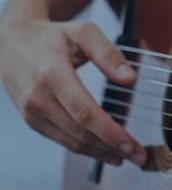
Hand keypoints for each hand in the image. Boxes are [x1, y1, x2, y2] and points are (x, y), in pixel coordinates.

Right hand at [0, 18, 146, 166]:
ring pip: (71, 141)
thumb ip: (108, 53)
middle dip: (112, 148)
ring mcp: (32, 113)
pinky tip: (104, 148)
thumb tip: (131, 79)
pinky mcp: (32, 120)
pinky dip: (85, 147)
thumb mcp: (83, 32)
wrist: (12, 42)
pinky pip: (61, 139)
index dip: (111, 133)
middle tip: (139, 156)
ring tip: (125, 156)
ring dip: (100, 153)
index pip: (85, 113)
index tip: (133, 146)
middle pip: (80, 133)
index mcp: (52, 74)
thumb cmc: (52, 36)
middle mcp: (38, 98)